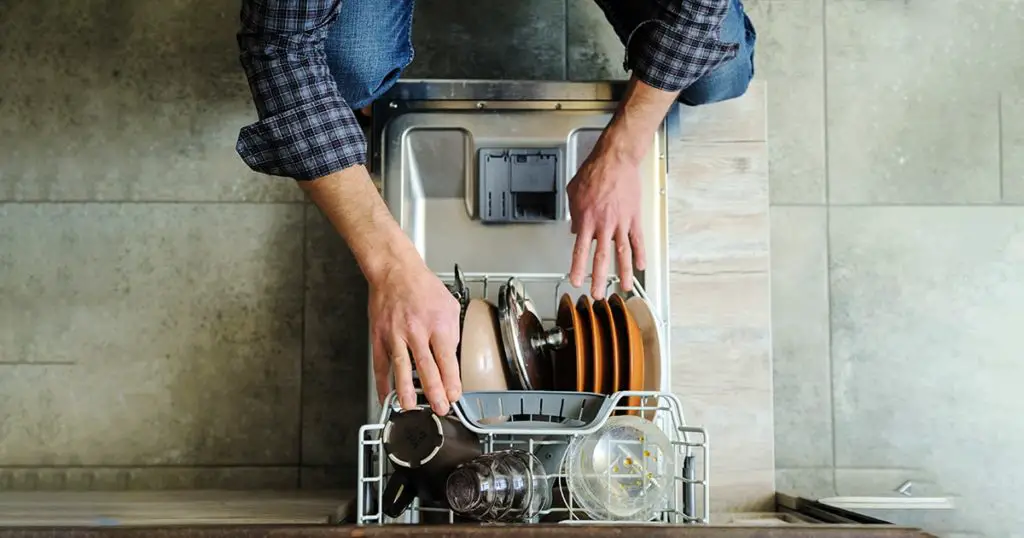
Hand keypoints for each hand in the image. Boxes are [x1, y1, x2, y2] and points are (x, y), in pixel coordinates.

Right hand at [368, 258, 461, 414]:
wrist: (395, 271)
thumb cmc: (422, 287)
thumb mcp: (450, 306)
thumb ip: (452, 333)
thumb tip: (452, 359)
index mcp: (437, 323)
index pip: (447, 358)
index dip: (452, 380)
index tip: (454, 395)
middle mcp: (416, 330)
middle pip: (426, 366)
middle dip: (434, 391)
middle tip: (440, 408)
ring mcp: (395, 334)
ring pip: (401, 367)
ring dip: (406, 390)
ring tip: (410, 408)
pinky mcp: (379, 336)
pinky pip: (380, 363)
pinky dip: (383, 381)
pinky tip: (386, 395)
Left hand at [566, 147, 646, 298]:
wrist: (615, 160)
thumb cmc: (595, 172)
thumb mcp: (573, 193)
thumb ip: (574, 214)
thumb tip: (575, 230)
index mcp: (586, 220)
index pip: (579, 250)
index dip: (577, 268)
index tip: (575, 281)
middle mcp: (604, 225)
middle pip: (601, 258)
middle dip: (599, 279)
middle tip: (598, 293)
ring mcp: (621, 223)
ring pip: (622, 253)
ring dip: (623, 272)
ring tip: (624, 287)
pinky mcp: (634, 217)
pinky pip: (637, 239)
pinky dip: (640, 253)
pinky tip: (641, 266)